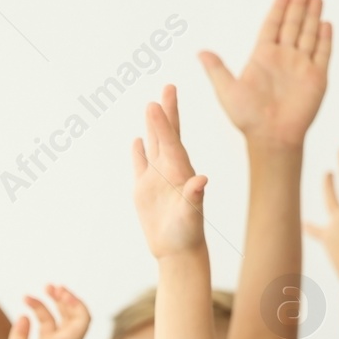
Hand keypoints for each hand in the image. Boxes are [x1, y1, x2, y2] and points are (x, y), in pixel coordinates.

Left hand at [8, 285, 90, 338]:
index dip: (38, 306)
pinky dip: (77, 303)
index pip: (47, 321)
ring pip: (76, 315)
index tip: (25, 297)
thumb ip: (19, 333)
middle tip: (47, 286)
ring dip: (68, 298)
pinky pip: (85, 316)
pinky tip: (64, 294)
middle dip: (56, 299)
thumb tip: (23, 316)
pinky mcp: (78, 336)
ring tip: (56, 287)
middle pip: (64, 316)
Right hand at [132, 86, 207, 258]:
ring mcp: (157, 179)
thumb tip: (201, 180)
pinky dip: (138, 152)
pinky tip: (137, 140)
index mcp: (181, 172)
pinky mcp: (144, 191)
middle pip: (166, 136)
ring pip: (154, 146)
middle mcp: (170, 171)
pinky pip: (140, 165)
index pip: (171, 141)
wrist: (178, 251)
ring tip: (152, 105)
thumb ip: (194, 196)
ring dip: (153, 127)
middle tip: (168, 87)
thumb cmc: (187, 234)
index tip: (158, 101)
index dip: (165, 122)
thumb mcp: (192, 215)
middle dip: (166, 112)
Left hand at [200, 0, 329, 147]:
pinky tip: (325, 24)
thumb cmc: (248, 119)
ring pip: (308, 34)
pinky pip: (322, 53)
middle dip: (298, 5)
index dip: (278, 9)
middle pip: (292, 25)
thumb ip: (217, 69)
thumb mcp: (227, 91)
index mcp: (263, 57)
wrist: (271, 138)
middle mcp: (284, 58)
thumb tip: (200, 52)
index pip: (272, 26)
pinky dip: (324, 38)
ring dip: (312, 16)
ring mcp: (301, 67)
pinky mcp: (316, 78)